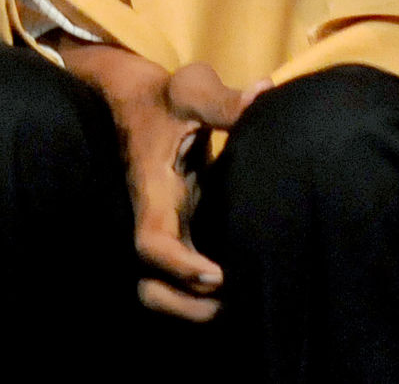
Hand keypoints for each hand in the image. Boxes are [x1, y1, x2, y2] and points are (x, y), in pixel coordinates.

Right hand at [58, 40, 266, 319]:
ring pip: (159, 290)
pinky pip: (178, 276)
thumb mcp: (191, 88)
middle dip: (187, 306)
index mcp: (152, 192)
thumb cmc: (163, 96)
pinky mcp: (173, 229)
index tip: (219, 274)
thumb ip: (225, 99)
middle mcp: (151, 219)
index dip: (180, 267)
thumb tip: (266, 93)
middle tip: (233, 301)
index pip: (151, 243)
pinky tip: (237, 284)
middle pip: (150, 287)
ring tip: (236, 304)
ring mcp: (161, 228)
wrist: (132, 100)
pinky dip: (198, 292)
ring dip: (191, 308)